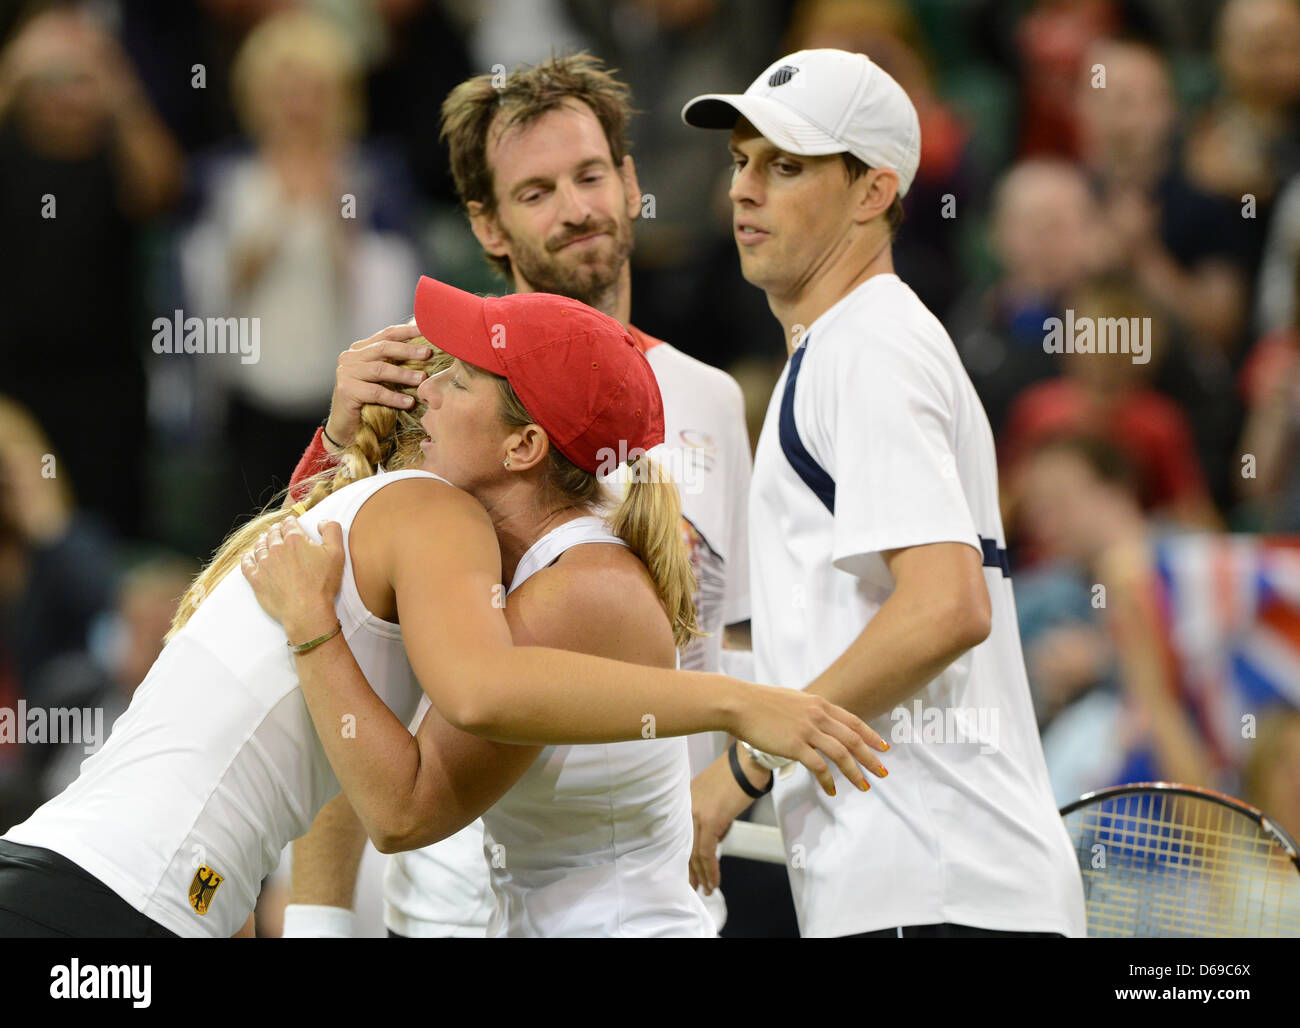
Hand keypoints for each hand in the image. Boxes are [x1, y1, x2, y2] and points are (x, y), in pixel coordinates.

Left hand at [242, 516, 343, 638]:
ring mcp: (264, 564)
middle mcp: (276, 548)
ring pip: (259, 546)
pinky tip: (248, 557)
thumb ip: (331, 530)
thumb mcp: (337, 553)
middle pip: (273, 533)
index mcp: (295, 540)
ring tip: (264, 540)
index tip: (291, 524)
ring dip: (262, 541)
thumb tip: (321, 522)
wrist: (307, 611)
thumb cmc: (322, 584)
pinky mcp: (256, 579)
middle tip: (278, 531)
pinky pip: (246, 565)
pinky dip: (247, 559)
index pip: (289, 524)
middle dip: (276, 530)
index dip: (291, 522)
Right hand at [323, 327, 430, 449]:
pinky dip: (394, 397)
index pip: (386, 335)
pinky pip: (375, 392)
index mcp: (360, 349)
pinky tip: (409, 402)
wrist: (346, 428)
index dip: (407, 331)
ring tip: (422, 379)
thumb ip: (396, 363)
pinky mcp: (346, 390)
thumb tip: (427, 352)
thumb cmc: (370, 402)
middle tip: (428, 354)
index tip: (427, 329)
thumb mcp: (384, 378)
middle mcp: (350, 357)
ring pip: (380, 369)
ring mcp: (346, 373)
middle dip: (408, 350)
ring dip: (404, 374)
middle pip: (383, 348)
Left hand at [689, 752, 759, 893]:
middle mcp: (686, 807)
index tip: (688, 871)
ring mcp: (696, 813)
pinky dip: (711, 870)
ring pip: (695, 853)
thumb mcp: (716, 795)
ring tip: (706, 889)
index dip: (684, 855)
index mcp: (685, 799)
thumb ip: (710, 815)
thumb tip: (714, 837)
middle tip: (693, 886)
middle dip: (690, 870)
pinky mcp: (710, 820)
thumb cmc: (737, 775)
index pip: (681, 834)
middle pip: (684, 845)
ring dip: (701, 874)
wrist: (748, 763)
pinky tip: (714, 882)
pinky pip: (707, 852)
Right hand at [728, 683, 887, 795]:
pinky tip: (831, 790)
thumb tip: (817, 719)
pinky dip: (828, 780)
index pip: (853, 721)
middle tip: (883, 772)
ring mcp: (807, 730)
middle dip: (871, 758)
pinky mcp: (794, 745)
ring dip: (855, 772)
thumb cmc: (759, 701)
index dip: (871, 735)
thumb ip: (809, 710)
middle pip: (853, 739)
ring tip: (864, 786)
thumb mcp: (792, 699)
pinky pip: (819, 766)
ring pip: (841, 754)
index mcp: (819, 704)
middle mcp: (818, 715)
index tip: (884, 747)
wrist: (738, 702)